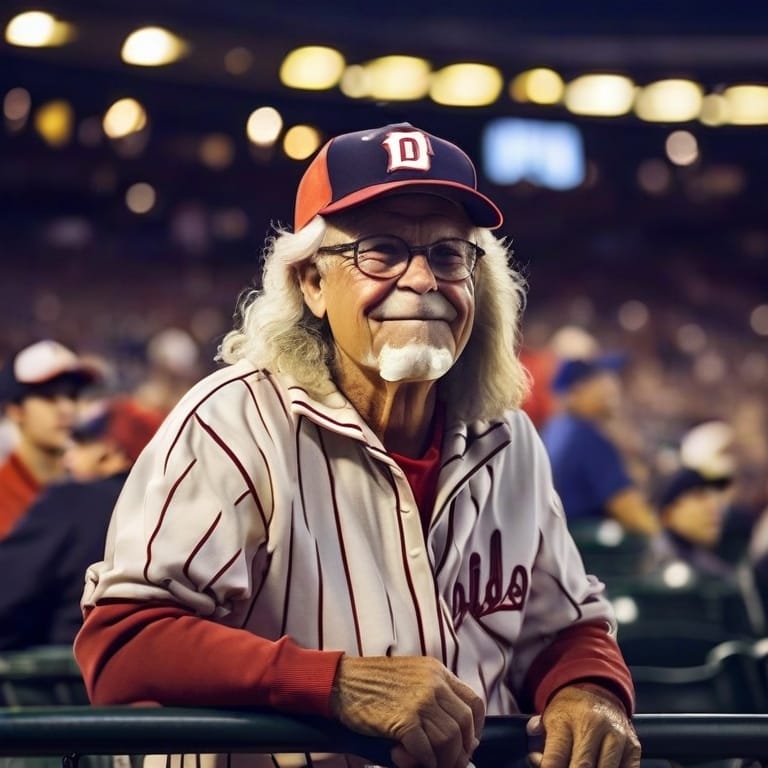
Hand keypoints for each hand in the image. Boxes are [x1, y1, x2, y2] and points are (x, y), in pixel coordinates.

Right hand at [330, 655, 484, 767]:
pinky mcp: (404, 720)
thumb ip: (433, 693)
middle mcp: (433, 684)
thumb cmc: (371, 681)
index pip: (473, 702)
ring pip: (449, 740)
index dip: (477, 728)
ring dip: (443, 760)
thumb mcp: (410, 674)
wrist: (340, 681)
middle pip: (465, 724)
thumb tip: (455, 730)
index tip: (470, 742)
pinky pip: (426, 750)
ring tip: (431, 765)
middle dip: (462, 750)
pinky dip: (424, 763)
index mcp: (436, 671)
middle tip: (451, 762)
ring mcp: (420, 701)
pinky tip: (414, 761)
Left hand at [527, 684, 639, 767]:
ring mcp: (615, 736)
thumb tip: (536, 759)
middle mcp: (593, 725)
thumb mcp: (548, 717)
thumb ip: (540, 739)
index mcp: (566, 719)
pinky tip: (600, 767)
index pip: (555, 758)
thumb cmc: (570, 710)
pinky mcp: (633, 746)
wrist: (598, 690)